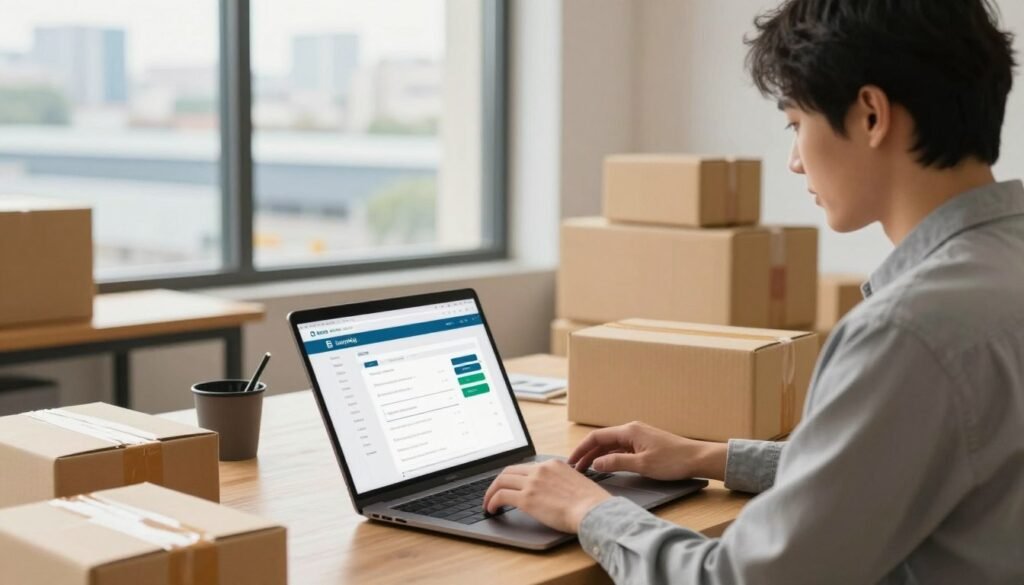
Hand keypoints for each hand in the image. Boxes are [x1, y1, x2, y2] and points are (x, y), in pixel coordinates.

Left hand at [482, 459, 612, 532]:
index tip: (510, 485)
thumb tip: (553, 492)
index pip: (526, 467)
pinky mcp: (527, 498)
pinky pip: (501, 496)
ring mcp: (532, 483)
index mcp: (553, 464)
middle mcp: (540, 469)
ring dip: (491, 492)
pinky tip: (492, 509)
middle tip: (493, 492)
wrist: (593, 510)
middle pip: (509, 471)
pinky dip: (492, 501)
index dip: (514, 477)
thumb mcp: (576, 482)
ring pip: (501, 481)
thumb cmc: (591, 503)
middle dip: (498, 482)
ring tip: (488, 503)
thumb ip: (561, 482)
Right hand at [567, 421, 726, 480]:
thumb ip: (617, 462)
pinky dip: (610, 457)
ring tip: (587, 469)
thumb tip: (596, 463)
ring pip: (611, 445)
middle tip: (575, 469)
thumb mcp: (642, 465)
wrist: (697, 459)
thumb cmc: (673, 461)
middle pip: (602, 440)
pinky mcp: (644, 444)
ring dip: (598, 456)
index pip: (597, 437)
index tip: (571, 461)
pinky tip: (606, 466)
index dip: (581, 449)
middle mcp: (632, 430)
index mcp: (629, 431)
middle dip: (587, 453)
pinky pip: (621, 449)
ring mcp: (638, 437)